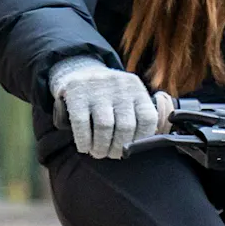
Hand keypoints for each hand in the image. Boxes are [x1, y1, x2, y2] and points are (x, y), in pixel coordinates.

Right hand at [50, 59, 164, 158]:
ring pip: (105, 126)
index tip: (131, 150)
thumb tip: (141, 147)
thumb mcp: (126, 97)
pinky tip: (84, 147)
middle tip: (111, 155)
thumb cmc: (107, 95)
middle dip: (118, 148)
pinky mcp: (76, 91)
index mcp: (136, 89)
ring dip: (101, 147)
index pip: (148, 119)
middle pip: (126, 126)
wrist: (78, 70)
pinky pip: (82, 123)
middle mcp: (120, 86)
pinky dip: (84, 140)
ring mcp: (98, 87)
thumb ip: (137, 117)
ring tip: (98, 153)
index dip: (141, 140)